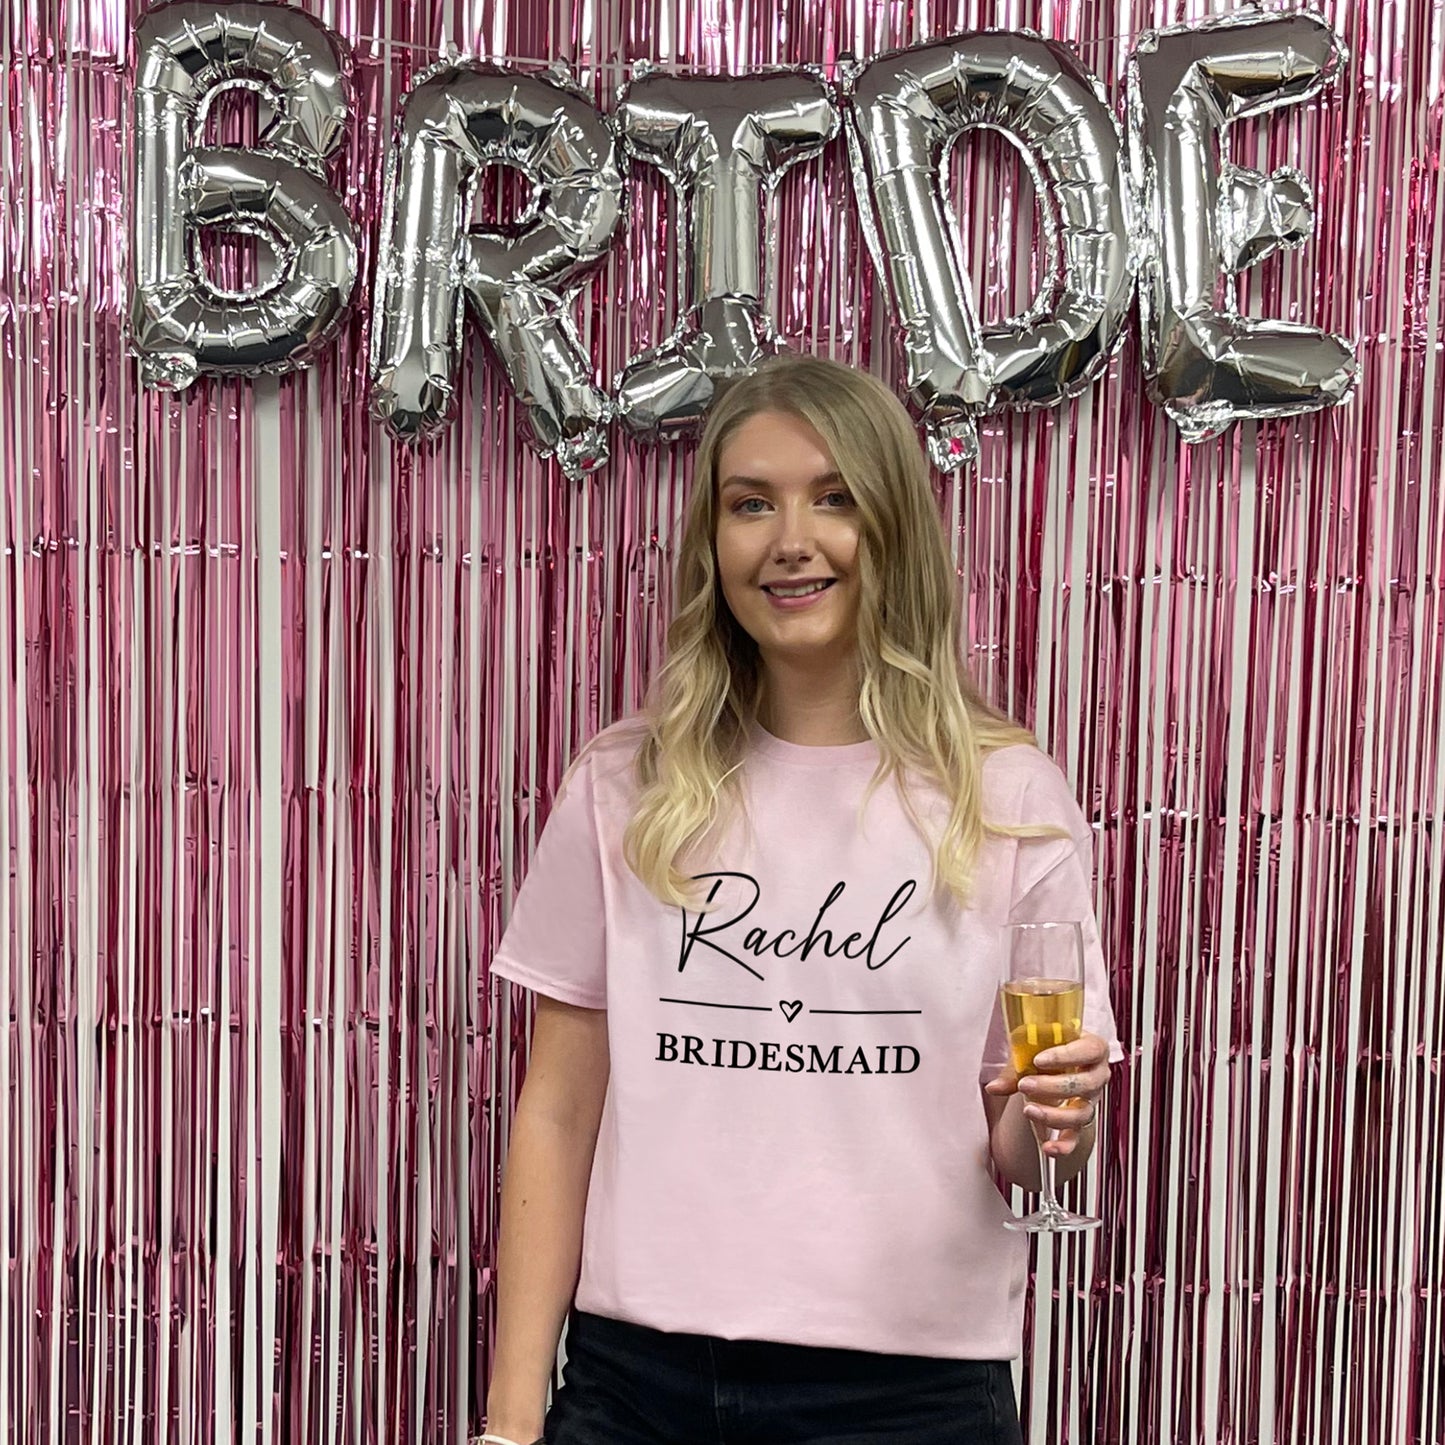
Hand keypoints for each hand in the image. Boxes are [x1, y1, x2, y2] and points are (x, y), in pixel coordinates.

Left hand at [985, 1031, 1109, 1157]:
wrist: (1056, 1064)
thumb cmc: (1048, 1051)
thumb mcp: (1032, 1051)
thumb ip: (1015, 1068)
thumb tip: (993, 1087)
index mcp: (1092, 1049)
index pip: (1089, 1050)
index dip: (1066, 1056)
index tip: (1038, 1060)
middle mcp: (1097, 1075)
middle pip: (1085, 1084)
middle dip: (1053, 1086)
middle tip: (1025, 1085)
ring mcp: (1091, 1100)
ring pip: (1081, 1113)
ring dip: (1054, 1114)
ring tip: (1028, 1110)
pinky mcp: (1081, 1120)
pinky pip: (1077, 1137)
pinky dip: (1063, 1145)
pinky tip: (1048, 1147)